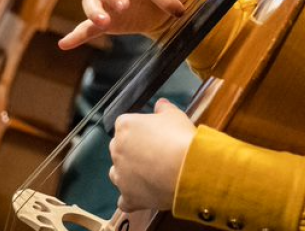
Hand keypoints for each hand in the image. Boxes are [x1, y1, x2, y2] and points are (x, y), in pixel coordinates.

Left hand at [109, 98, 195, 212]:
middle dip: (132, 151)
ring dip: (128, 173)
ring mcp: (121, 174)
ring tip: (149, 174)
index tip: (154, 135)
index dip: (141, 131)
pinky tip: (142, 196)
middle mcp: (117, 149)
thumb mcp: (175, 116)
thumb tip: (160, 104)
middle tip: (154, 154)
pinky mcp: (129, 196)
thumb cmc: (180, 138)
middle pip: (119, 148)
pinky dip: (131, 198)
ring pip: (117, 173)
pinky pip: (124, 200)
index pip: (126, 125)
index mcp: (125, 126)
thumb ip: (164, 109)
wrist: (188, 169)